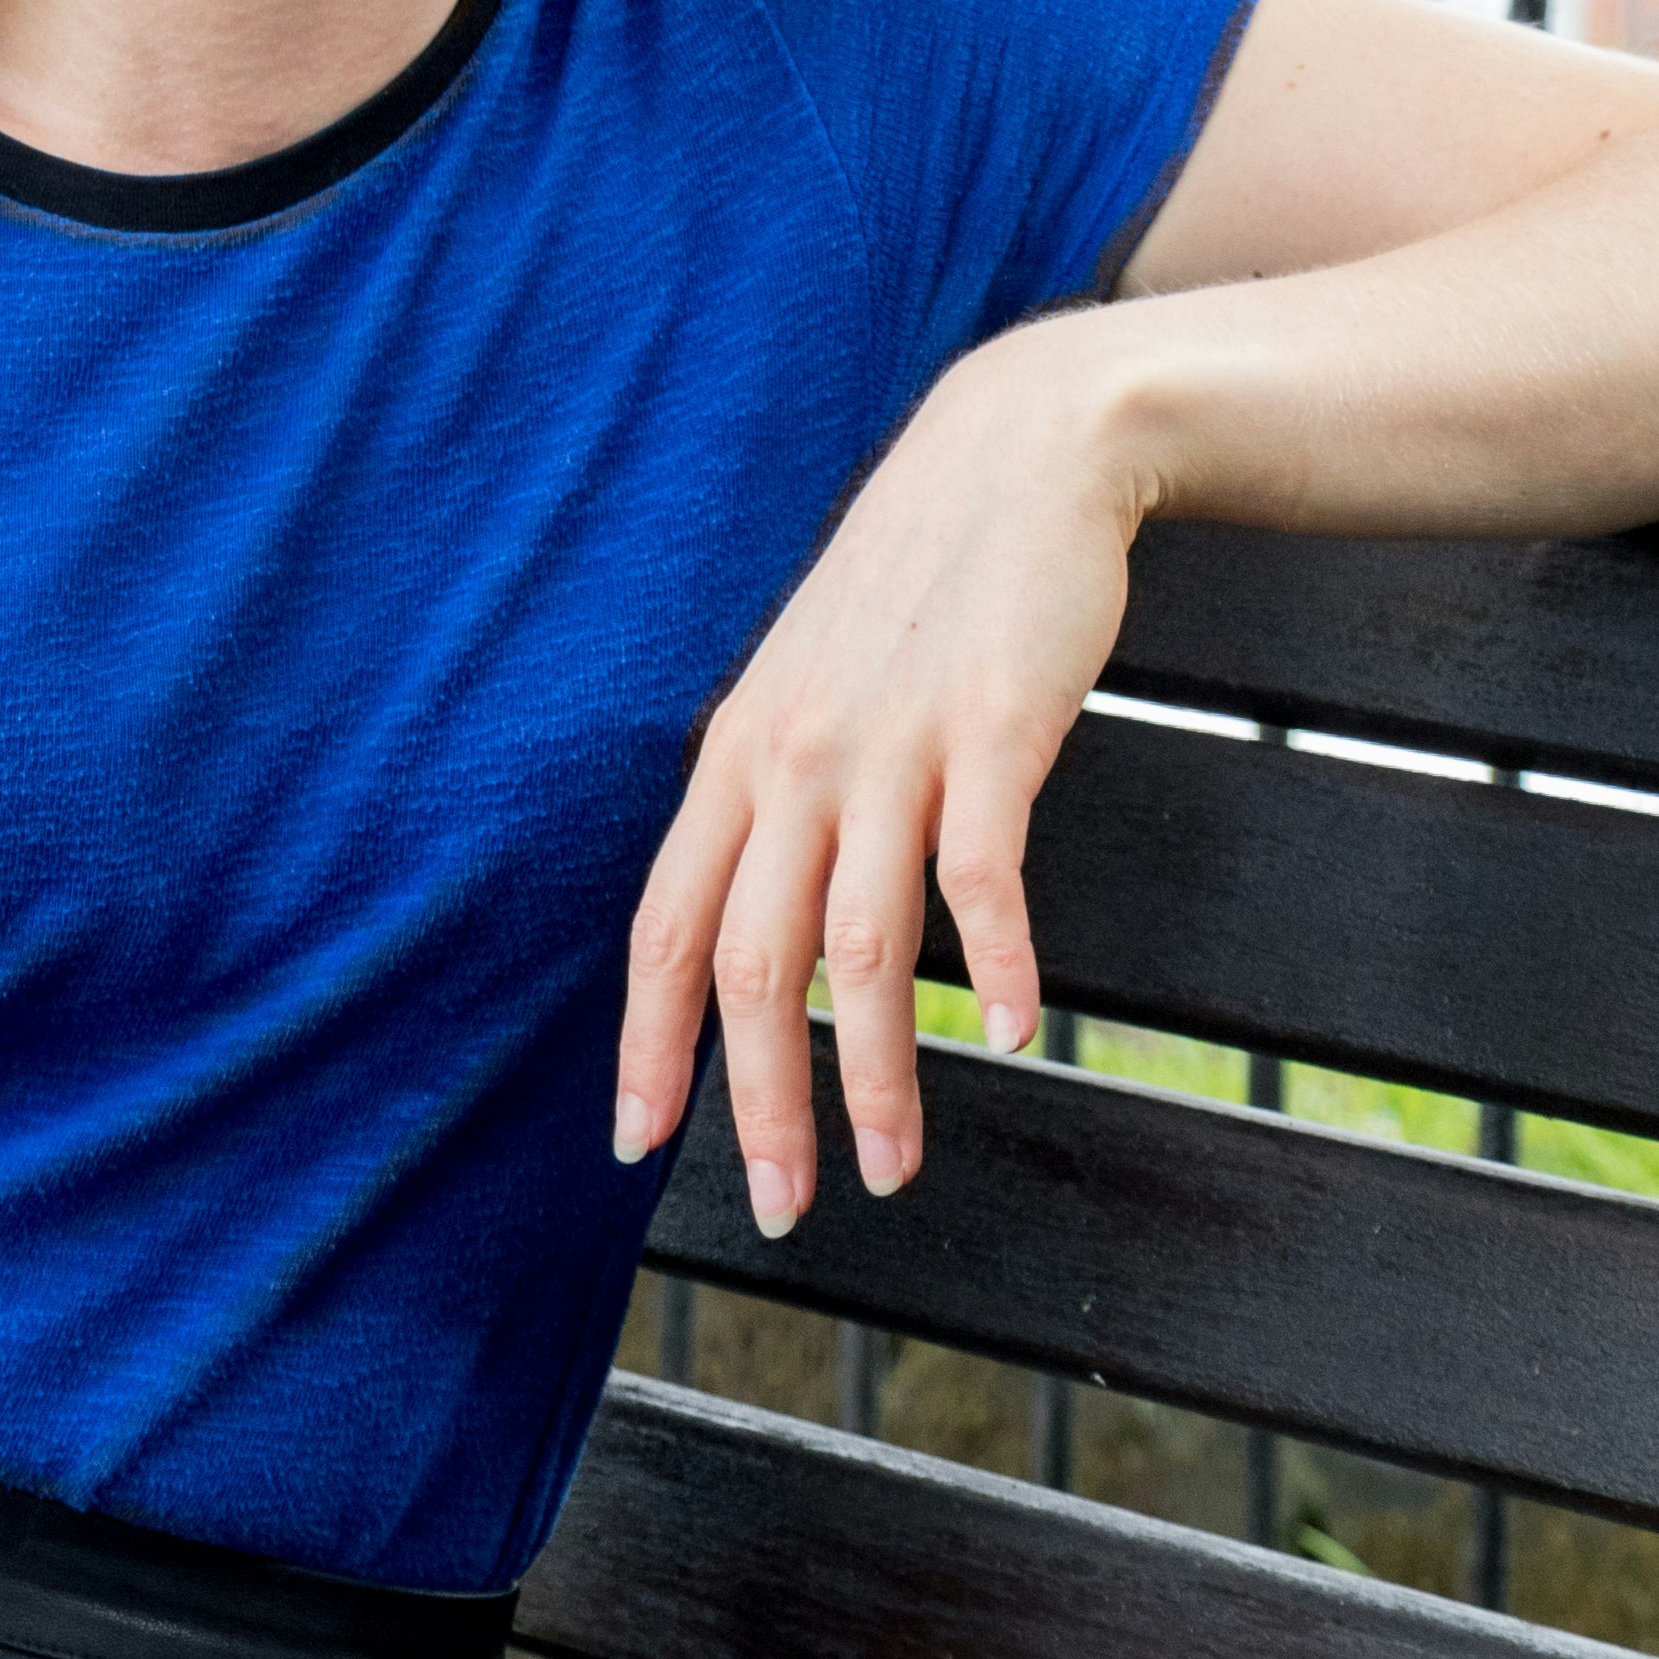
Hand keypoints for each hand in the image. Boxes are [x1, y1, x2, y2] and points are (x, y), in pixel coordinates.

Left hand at [614, 321, 1143, 1235]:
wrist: (1020, 453)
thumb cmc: (919, 589)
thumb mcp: (815, 687)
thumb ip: (785, 796)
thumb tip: (763, 920)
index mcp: (738, 758)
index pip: (664, 928)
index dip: (646, 1045)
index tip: (638, 1144)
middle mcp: (794, 761)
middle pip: (749, 965)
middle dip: (758, 1102)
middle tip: (783, 1205)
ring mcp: (892, 745)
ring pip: (859, 947)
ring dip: (873, 1074)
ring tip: (893, 1169)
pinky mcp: (994, 728)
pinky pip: (983, 874)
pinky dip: (995, 963)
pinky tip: (1010, 1034)